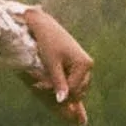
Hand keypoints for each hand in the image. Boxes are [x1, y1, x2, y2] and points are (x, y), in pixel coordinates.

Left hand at [22, 7, 93, 122]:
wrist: (44, 25)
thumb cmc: (47, 42)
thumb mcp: (51, 64)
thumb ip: (58, 83)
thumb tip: (62, 101)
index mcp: (84, 64)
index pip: (73, 89)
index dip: (56, 92)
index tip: (37, 86)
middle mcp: (88, 65)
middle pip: (77, 91)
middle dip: (60, 92)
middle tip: (38, 85)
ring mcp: (83, 65)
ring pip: (76, 88)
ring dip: (61, 89)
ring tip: (41, 82)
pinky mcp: (77, 64)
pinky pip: (73, 81)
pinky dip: (63, 84)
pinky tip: (51, 83)